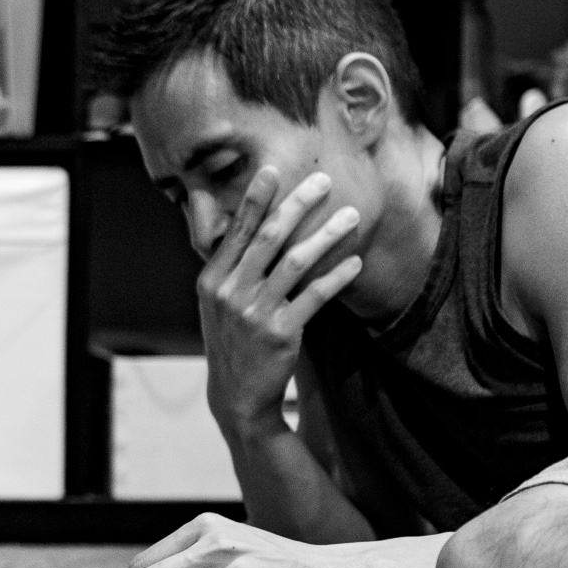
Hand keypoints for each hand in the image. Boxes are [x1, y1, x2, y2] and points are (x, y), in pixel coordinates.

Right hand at [200, 167, 362, 440]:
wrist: (237, 396)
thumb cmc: (233, 341)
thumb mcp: (217, 304)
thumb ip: (229, 267)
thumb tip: (244, 225)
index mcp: (212, 280)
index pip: (237, 231)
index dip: (255, 199)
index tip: (272, 170)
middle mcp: (230, 292)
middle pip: (268, 237)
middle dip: (298, 204)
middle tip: (323, 181)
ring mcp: (254, 313)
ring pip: (295, 261)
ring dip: (327, 235)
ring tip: (352, 215)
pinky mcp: (280, 333)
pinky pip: (314, 297)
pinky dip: (336, 277)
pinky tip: (356, 264)